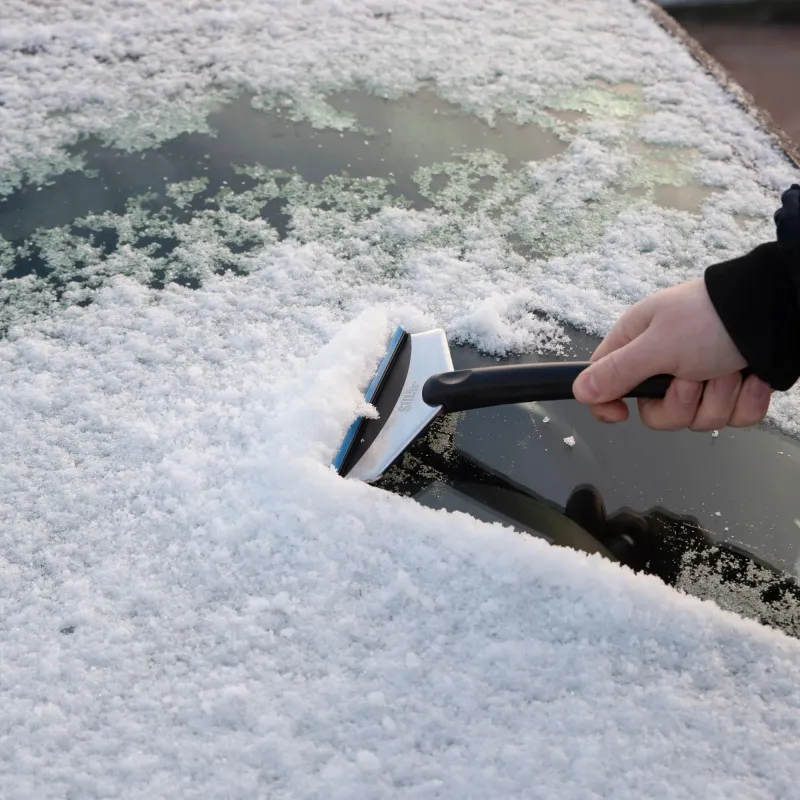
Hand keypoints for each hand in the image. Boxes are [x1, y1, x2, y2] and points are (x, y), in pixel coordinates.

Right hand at [572, 278, 772, 430]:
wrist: (779, 312)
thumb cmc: (713, 318)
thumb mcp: (658, 345)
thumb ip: (617, 372)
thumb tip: (580, 391)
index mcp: (638, 345)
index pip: (605, 384)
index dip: (608, 403)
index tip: (621, 414)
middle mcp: (665, 363)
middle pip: (657, 413)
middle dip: (683, 402)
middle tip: (695, 374)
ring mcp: (701, 378)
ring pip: (698, 419)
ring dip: (719, 397)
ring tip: (729, 367)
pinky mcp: (732, 390)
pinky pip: (732, 418)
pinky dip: (746, 400)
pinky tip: (751, 377)